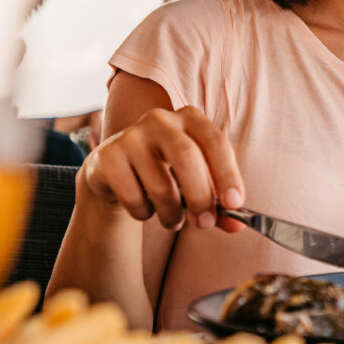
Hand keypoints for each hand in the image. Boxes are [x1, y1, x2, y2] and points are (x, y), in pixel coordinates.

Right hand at [79, 105, 245, 232]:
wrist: (116, 174)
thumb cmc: (167, 175)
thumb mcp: (196, 184)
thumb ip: (218, 204)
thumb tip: (237, 225)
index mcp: (190, 119)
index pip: (215, 142)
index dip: (227, 174)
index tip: (234, 204)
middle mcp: (160, 120)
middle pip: (186, 157)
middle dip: (200, 196)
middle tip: (204, 224)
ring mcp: (130, 136)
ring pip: (160, 184)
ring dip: (172, 214)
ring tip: (174, 221)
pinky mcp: (107, 157)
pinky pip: (132, 196)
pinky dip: (144, 213)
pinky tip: (145, 208)